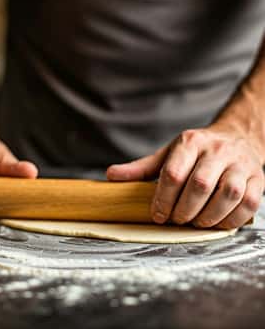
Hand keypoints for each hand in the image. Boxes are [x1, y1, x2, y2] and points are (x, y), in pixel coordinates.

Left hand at [107, 126, 264, 228]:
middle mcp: (217, 150)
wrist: (236, 138)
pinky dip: (231, 219)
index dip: (163, 199)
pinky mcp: (258, 179)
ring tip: (194, 223)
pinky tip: (216, 222)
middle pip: (199, 185)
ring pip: (227, 195)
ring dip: (207, 217)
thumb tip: (111, 176)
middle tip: (175, 220)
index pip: (173, 173)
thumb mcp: (167, 154)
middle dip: (183, 210)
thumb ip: (141, 168)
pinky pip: (249, 204)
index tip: (157, 215)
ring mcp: (241, 164)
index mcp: (190, 142)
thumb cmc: (196, 151)